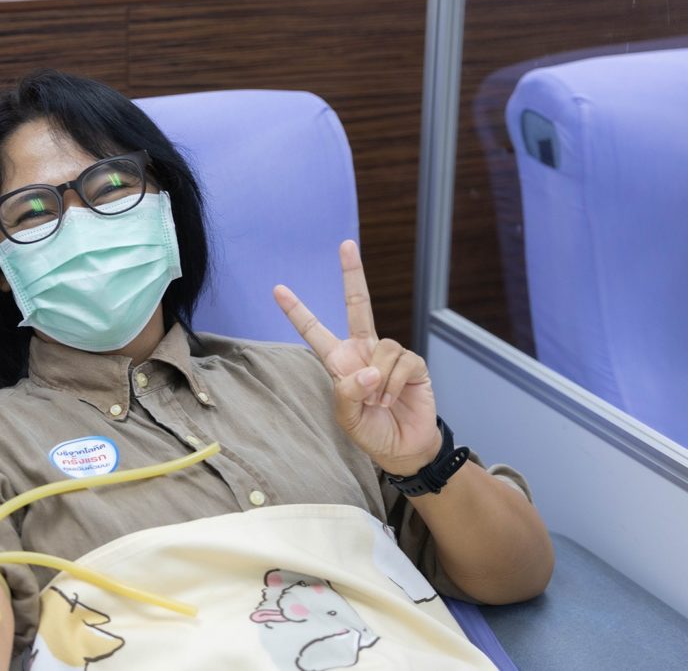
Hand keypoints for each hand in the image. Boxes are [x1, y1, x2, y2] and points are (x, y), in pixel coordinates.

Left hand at [274, 240, 439, 474]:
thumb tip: (368, 369)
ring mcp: (389, 355)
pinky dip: (395, 384)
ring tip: (379, 402)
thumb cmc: (371, 431)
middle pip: (358, 305)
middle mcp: (364, 350)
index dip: (297, 311)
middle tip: (346, 244)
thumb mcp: (347, 417)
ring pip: (383, 347)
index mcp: (340, 361)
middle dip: (353, 274)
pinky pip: (402, 362)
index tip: (278, 289)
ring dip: (379, 381)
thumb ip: (349, 393)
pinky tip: (393, 400)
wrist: (403, 448)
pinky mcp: (413, 364)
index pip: (315, 331)